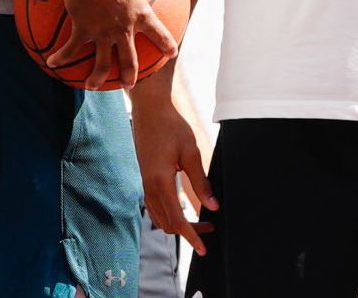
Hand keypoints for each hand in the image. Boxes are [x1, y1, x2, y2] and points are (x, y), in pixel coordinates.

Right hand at [48, 0, 178, 90]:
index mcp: (139, 13)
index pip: (158, 32)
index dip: (166, 44)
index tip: (171, 53)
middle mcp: (122, 28)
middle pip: (129, 59)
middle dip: (130, 75)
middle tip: (129, 85)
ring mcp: (102, 32)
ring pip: (102, 63)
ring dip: (98, 77)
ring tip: (93, 86)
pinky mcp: (82, 29)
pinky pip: (71, 49)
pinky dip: (61, 57)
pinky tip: (52, 63)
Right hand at [132, 76, 218, 255]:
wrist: (150, 109)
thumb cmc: (171, 126)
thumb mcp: (190, 152)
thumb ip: (201, 182)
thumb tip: (213, 207)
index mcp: (160, 182)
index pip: (177, 220)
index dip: (192, 236)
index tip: (203, 249)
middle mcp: (149, 187)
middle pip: (168, 223)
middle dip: (189, 232)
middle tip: (210, 229)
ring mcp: (144, 183)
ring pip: (160, 217)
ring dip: (179, 224)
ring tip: (201, 221)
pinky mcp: (145, 178)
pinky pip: (155, 207)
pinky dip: (169, 214)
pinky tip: (184, 209)